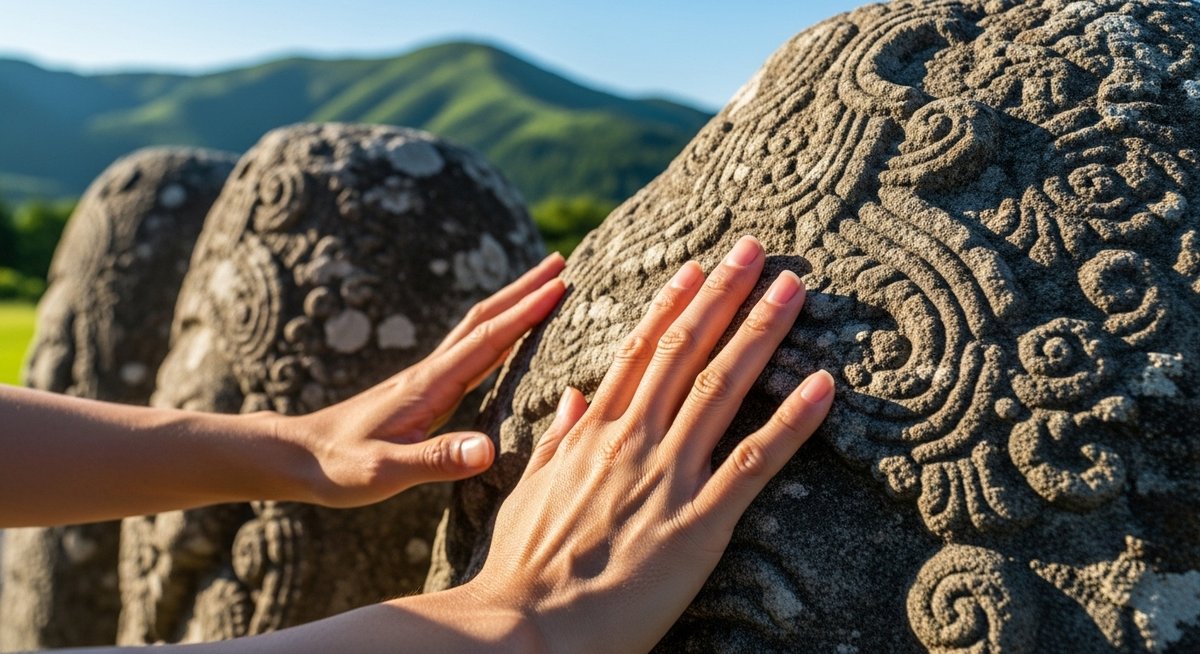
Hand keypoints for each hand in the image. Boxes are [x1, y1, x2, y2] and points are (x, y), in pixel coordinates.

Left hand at [287, 252, 566, 507]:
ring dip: (513, 305)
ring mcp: (426, 377)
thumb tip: (490, 449)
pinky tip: (505, 336)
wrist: (295, 456)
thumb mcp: (386, 472)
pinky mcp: (422, 389)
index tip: (562, 286)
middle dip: (524, 290)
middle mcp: (431, 372)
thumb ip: (439, 460)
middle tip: (562, 263)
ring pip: (477, 329)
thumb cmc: (338, 467)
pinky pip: (469, 350)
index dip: (527, 312)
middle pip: (485, 318)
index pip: (488, 339)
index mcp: (430, 385)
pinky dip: (496, 332)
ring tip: (544, 287)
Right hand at [463, 236, 834, 652]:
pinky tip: (823, 384)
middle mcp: (632, 440)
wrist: (525, 627)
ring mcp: (666, 476)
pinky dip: (792, 419)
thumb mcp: (528, 491)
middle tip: (757, 249)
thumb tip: (573, 395)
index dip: (673, 304)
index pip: (639, 351)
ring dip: (761, 331)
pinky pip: (755, 462)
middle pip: (686, 351)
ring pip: (722, 388)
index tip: (697, 267)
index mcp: (592, 432)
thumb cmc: (523, 566)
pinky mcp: (699, 523)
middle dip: (724, 293)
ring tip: (794, 287)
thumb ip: (555, 438)